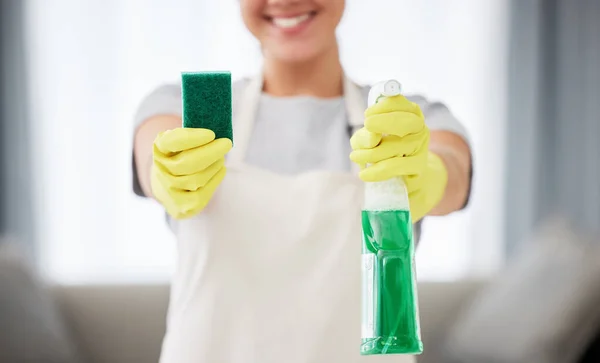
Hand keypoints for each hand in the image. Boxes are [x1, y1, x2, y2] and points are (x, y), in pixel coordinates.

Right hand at [151, 128, 231, 218]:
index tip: (211, 134)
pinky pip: (202, 194)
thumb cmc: (181, 156)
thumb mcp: (181, 142)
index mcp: (159, 150)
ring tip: (221, 157)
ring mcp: (168, 192)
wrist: (168, 187)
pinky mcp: (181, 208)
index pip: (170, 142)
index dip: (191, 138)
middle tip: (227, 143)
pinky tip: (220, 169)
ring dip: (214, 165)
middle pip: (186, 164)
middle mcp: (160, 171)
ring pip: (196, 179)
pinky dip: (215, 179)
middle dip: (210, 152)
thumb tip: (218, 124)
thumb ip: (194, 134)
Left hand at [349, 95, 447, 221]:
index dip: (383, 106)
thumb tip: (372, 137)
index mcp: (407, 115)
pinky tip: (363, 174)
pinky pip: (396, 166)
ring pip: (397, 146)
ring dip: (371, 152)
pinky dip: (377, 170)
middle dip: (385, 121)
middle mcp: (419, 128)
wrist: (403, 179)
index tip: (367, 114)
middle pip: (407, 121)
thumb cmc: (383, 153)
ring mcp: (421, 148)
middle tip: (367, 124)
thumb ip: (365, 136)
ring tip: (355, 157)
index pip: (400, 103)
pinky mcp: (418, 167)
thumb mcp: (368, 141)